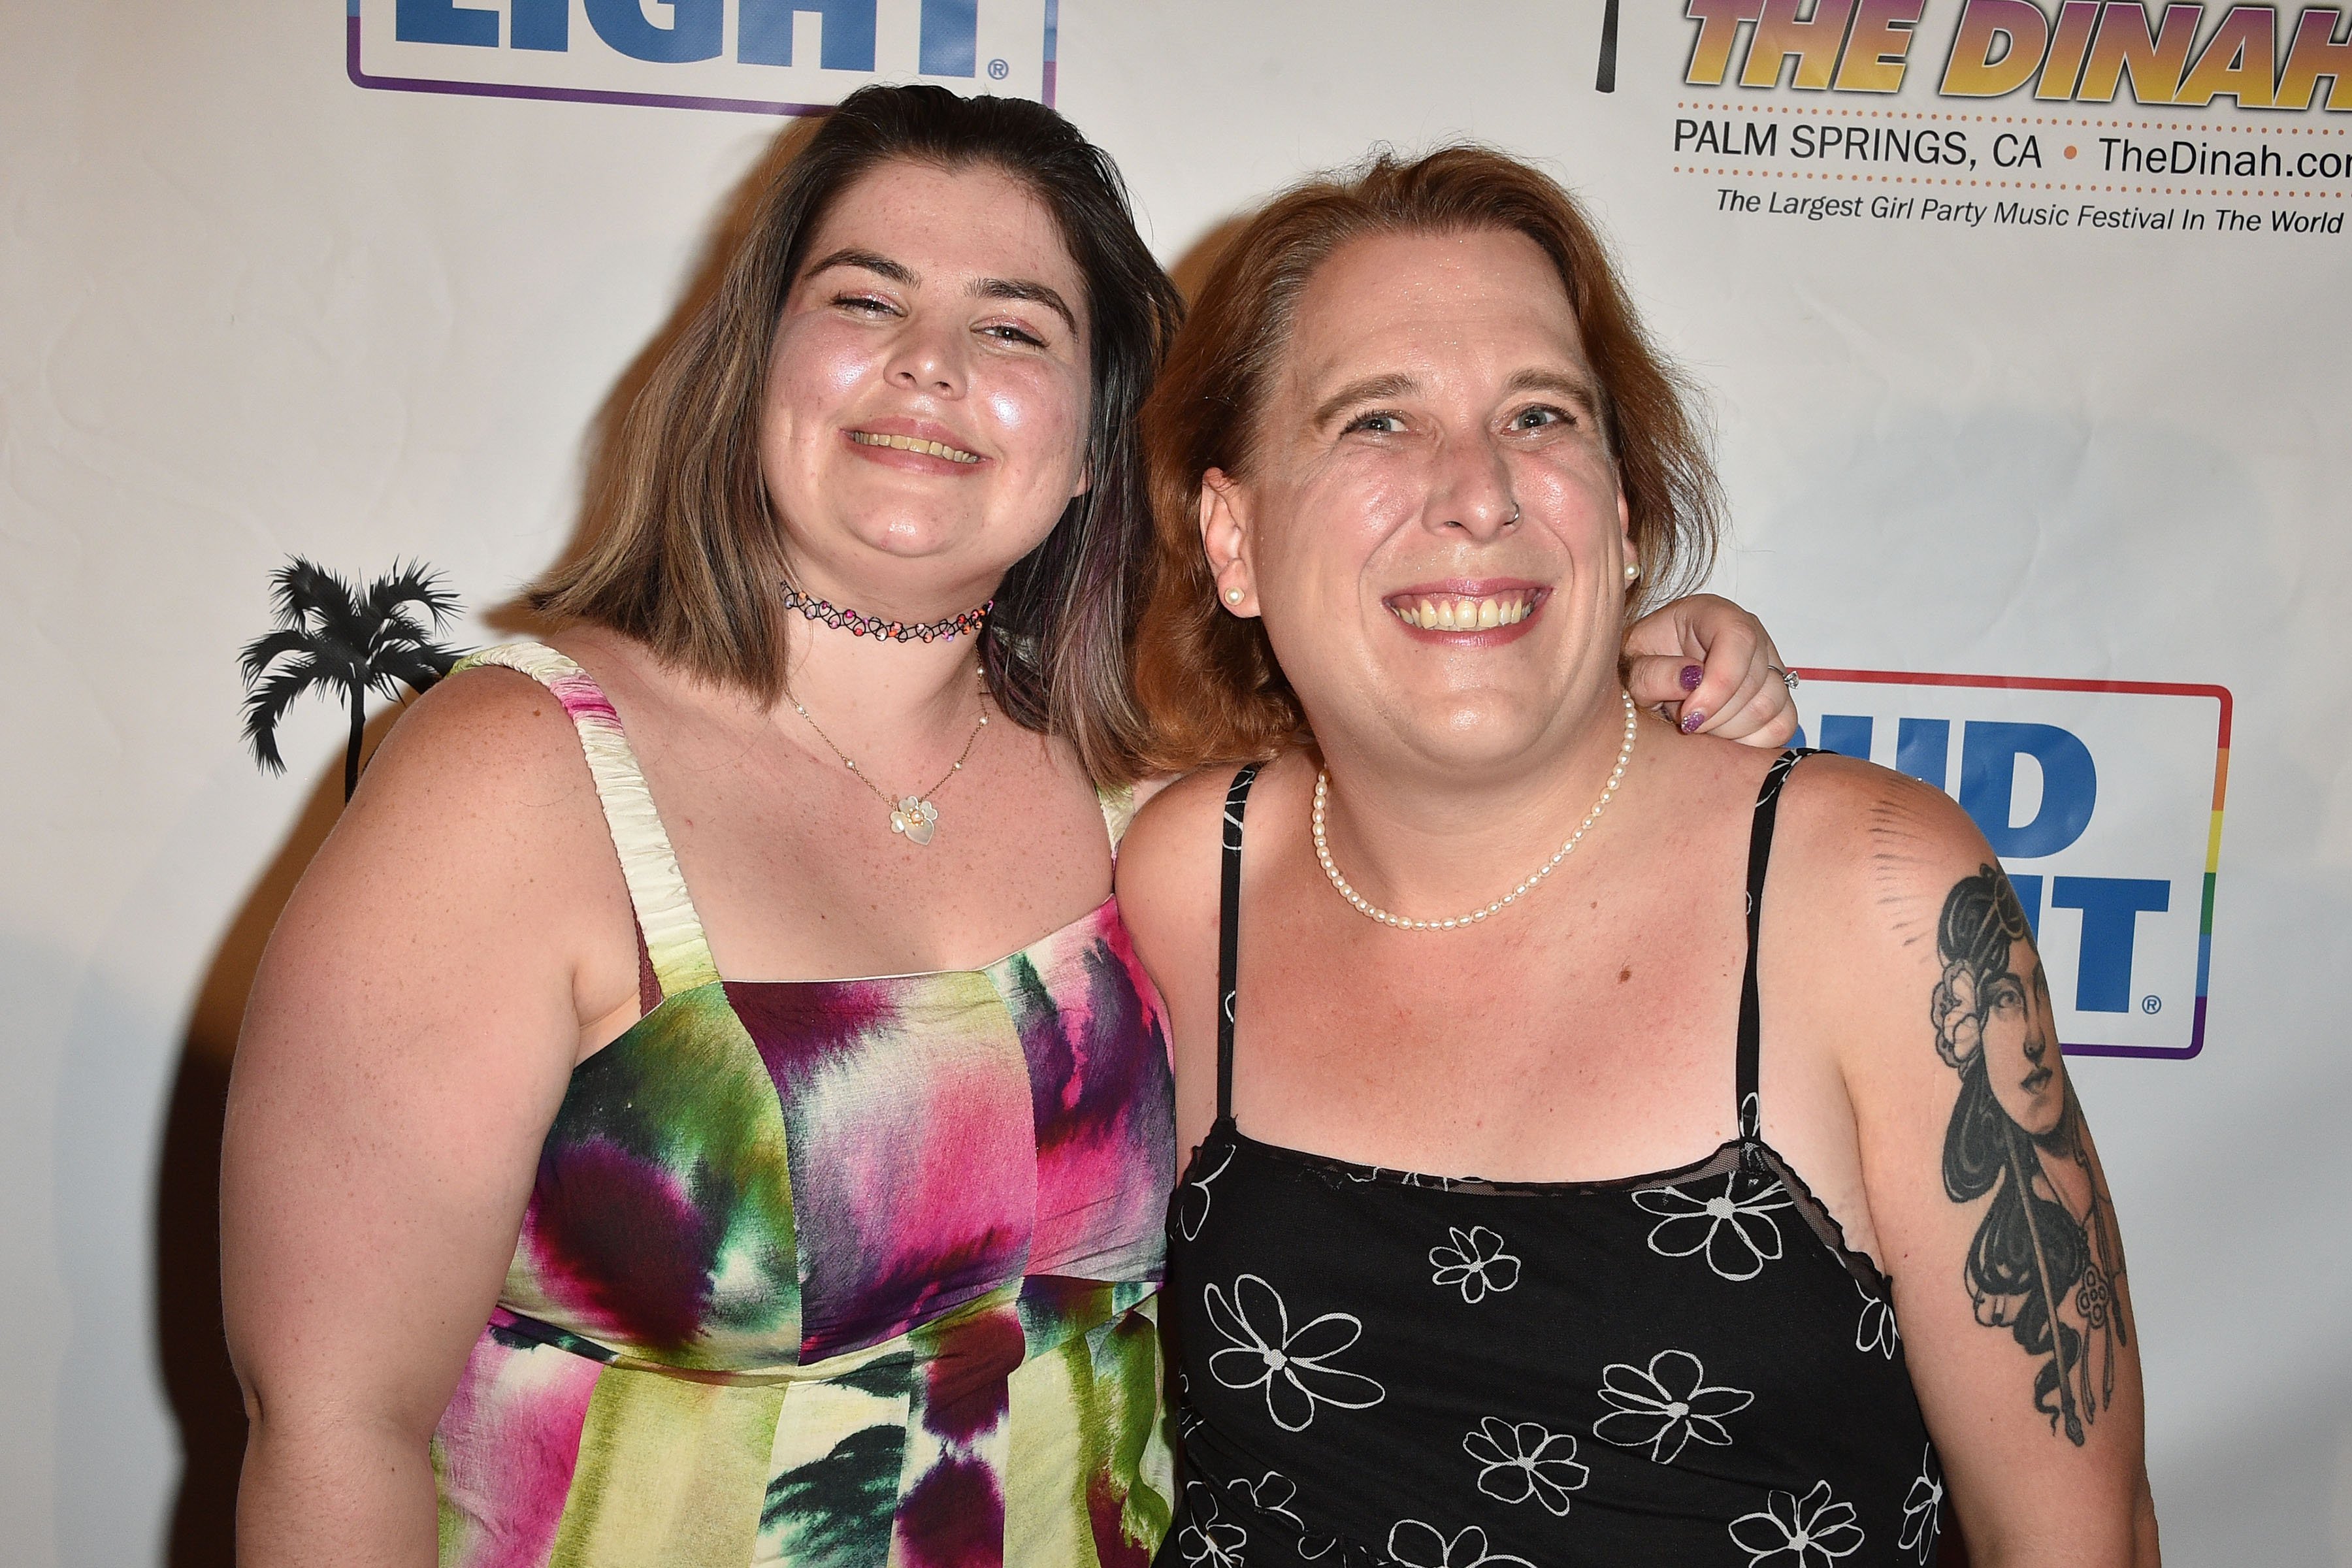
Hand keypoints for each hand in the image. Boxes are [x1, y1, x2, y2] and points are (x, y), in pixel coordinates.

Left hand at [1623, 593, 1797, 747]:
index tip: (1689, 717)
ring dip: (1727, 730)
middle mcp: (1750, 635)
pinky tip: (1719, 734)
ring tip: (1696, 723)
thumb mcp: (1631, 666)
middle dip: (1713, 715)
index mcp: (1712, 614)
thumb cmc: (1642, 665)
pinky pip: (1780, 727)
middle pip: (1753, 682)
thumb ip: (1652, 673)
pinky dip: (1749, 742)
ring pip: (1768, 708)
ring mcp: (1769, 666)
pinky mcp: (1779, 698)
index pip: (1738, 638)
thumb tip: (1690, 680)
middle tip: (1681, 720)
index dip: (1719, 683)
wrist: (1649, 677)